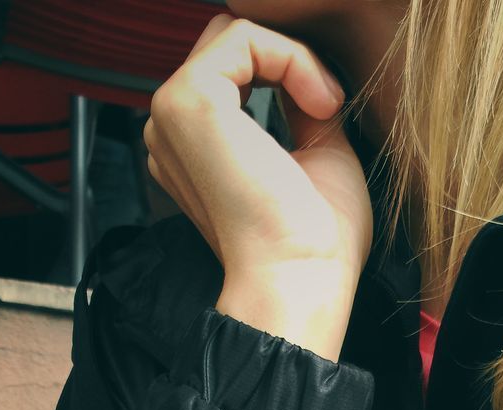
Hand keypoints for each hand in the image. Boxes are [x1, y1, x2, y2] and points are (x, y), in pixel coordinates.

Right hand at [143, 14, 372, 289]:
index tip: (330, 111)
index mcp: (195, 148)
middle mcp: (173, 130)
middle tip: (330, 105)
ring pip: (237, 35)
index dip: (289, 70)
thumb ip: (303, 111)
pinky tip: (320, 103)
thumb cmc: (314, 245)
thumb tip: (311, 78)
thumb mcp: (317, 156)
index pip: (235, 69)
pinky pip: (244, 38)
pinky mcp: (188, 101)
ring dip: (295, 59)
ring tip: (327, 107)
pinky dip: (293, 59)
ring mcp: (171, 113)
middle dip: (289, 56)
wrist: (301, 281)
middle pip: (230, 43)